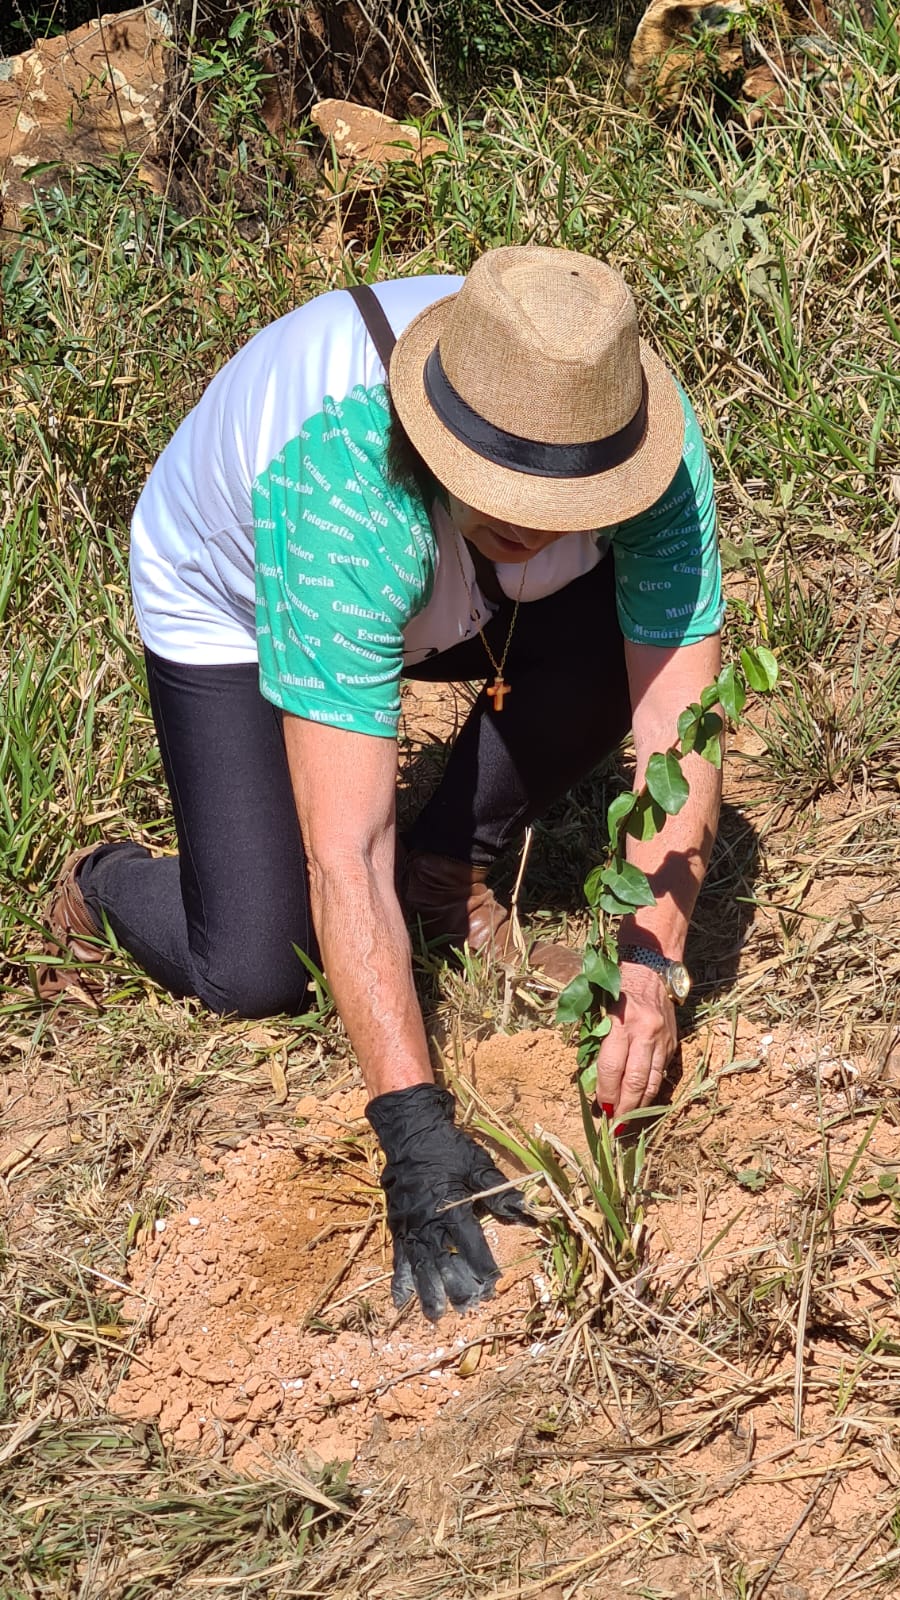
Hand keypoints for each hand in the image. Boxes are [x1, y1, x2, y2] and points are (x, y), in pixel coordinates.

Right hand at [366, 1083, 530, 1320]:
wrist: (410, 1133)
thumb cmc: (448, 1149)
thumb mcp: (478, 1164)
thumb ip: (500, 1192)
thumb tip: (528, 1210)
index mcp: (452, 1205)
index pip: (470, 1241)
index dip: (483, 1263)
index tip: (495, 1282)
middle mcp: (429, 1220)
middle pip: (444, 1260)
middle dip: (457, 1286)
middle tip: (470, 1307)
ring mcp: (411, 1225)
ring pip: (420, 1265)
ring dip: (428, 1292)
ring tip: (436, 1316)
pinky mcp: (398, 1226)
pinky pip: (398, 1258)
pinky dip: (400, 1280)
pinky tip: (402, 1301)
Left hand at [594, 962, 677, 1124]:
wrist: (651, 967)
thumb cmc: (616, 986)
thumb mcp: (598, 1007)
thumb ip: (596, 1041)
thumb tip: (592, 1078)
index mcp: (622, 1023)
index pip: (612, 1068)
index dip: (606, 1093)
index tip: (600, 1111)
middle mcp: (645, 1033)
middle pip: (635, 1081)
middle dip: (624, 1108)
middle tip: (615, 1127)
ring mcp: (662, 1039)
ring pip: (653, 1082)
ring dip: (640, 1106)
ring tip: (629, 1122)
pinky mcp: (673, 1043)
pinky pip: (662, 1073)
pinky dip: (652, 1091)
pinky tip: (643, 1103)